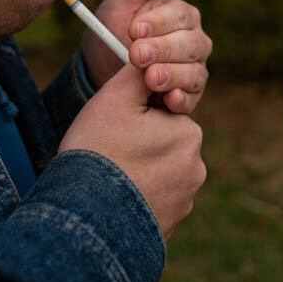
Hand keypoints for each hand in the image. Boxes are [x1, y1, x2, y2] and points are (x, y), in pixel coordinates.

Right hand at [58, 63, 205, 238]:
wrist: (86, 218)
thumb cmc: (98, 150)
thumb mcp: (114, 98)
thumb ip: (139, 72)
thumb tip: (150, 57)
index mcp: (188, 133)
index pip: (163, 113)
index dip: (134, 117)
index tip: (113, 128)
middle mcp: (196, 168)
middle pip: (162, 144)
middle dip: (139, 145)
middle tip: (108, 152)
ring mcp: (185, 201)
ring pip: (158, 174)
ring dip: (138, 174)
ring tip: (108, 179)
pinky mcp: (171, 225)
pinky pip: (153, 202)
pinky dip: (137, 200)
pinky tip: (114, 203)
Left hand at [81, 0, 212, 113]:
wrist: (98, 70)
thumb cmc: (113, 29)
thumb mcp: (125, 0)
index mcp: (182, 15)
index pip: (180, 16)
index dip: (158, 23)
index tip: (134, 29)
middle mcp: (195, 42)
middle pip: (190, 45)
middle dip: (162, 50)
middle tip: (136, 55)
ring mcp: (194, 70)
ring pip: (193, 72)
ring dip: (170, 75)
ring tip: (149, 78)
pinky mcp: (188, 97)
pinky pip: (191, 99)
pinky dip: (180, 100)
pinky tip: (167, 100)